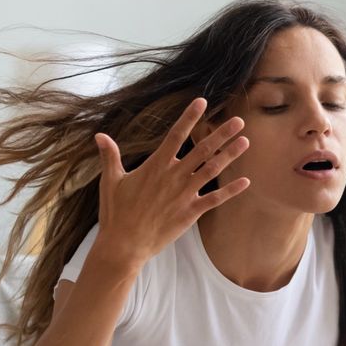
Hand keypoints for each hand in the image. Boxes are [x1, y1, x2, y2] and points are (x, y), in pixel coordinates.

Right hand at [92, 97, 249, 266]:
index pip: (175, 135)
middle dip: (221, 134)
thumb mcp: (110, 181)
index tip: (202, 101)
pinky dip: (230, 191)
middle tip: (239, 121)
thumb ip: (110, 156)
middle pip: (202, 150)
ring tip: (245, 142)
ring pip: (211, 170)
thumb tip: (99, 135)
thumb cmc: (116, 212)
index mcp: (155, 166)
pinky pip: (214, 199)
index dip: (189, 117)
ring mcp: (184, 195)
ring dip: (229, 156)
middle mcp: (173, 177)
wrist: (124, 244)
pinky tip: (246, 182)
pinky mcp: (190, 213)